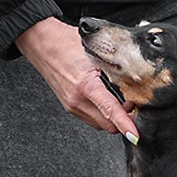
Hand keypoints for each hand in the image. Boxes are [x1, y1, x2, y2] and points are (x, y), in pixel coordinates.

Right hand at [16, 17, 139, 141]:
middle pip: (107, 125)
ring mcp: (71, 105)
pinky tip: (105, 100)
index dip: (125, 124)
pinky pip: (91, 118)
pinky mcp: (68, 106)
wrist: (41, 42)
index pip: (110, 110)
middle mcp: (77, 100)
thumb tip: (134, 81)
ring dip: (112, 118)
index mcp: (85, 84)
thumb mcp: (95, 51)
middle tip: (134, 104)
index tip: (135, 135)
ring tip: (120, 101)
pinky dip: (102, 114)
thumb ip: (114, 67)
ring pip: (100, 124)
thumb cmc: (65, 41)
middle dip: (124, 120)